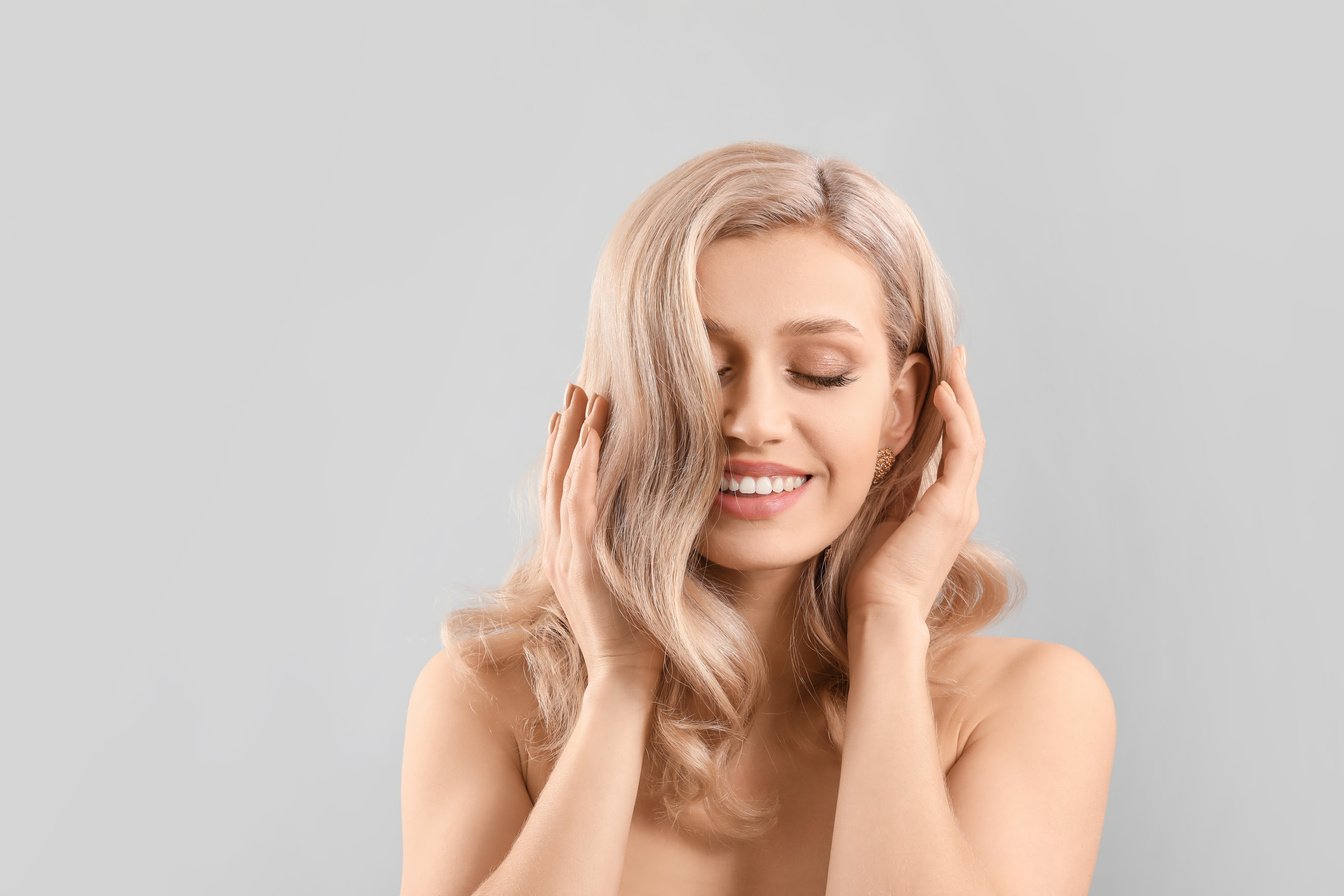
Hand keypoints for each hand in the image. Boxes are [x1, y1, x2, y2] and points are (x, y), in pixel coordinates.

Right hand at [540, 383, 664, 681]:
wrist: (623, 677)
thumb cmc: (636, 636)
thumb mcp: (629, 581)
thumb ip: (630, 549)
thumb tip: (655, 517)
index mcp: (566, 553)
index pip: (558, 489)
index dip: (561, 449)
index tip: (566, 414)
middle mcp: (558, 548)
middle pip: (554, 474)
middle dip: (564, 428)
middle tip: (572, 387)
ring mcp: (566, 555)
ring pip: (563, 481)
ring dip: (574, 435)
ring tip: (584, 396)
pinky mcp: (582, 563)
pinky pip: (580, 506)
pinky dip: (584, 469)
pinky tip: (594, 439)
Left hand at [844, 345, 984, 625]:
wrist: (883, 612)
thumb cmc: (874, 578)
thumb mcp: (881, 522)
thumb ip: (890, 494)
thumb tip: (879, 465)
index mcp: (946, 508)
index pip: (954, 448)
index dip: (950, 412)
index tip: (940, 379)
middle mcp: (961, 503)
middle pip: (969, 434)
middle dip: (962, 392)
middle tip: (954, 356)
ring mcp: (961, 504)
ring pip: (971, 436)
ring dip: (962, 395)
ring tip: (952, 360)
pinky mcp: (952, 506)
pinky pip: (961, 450)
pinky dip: (954, 417)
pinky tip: (943, 390)